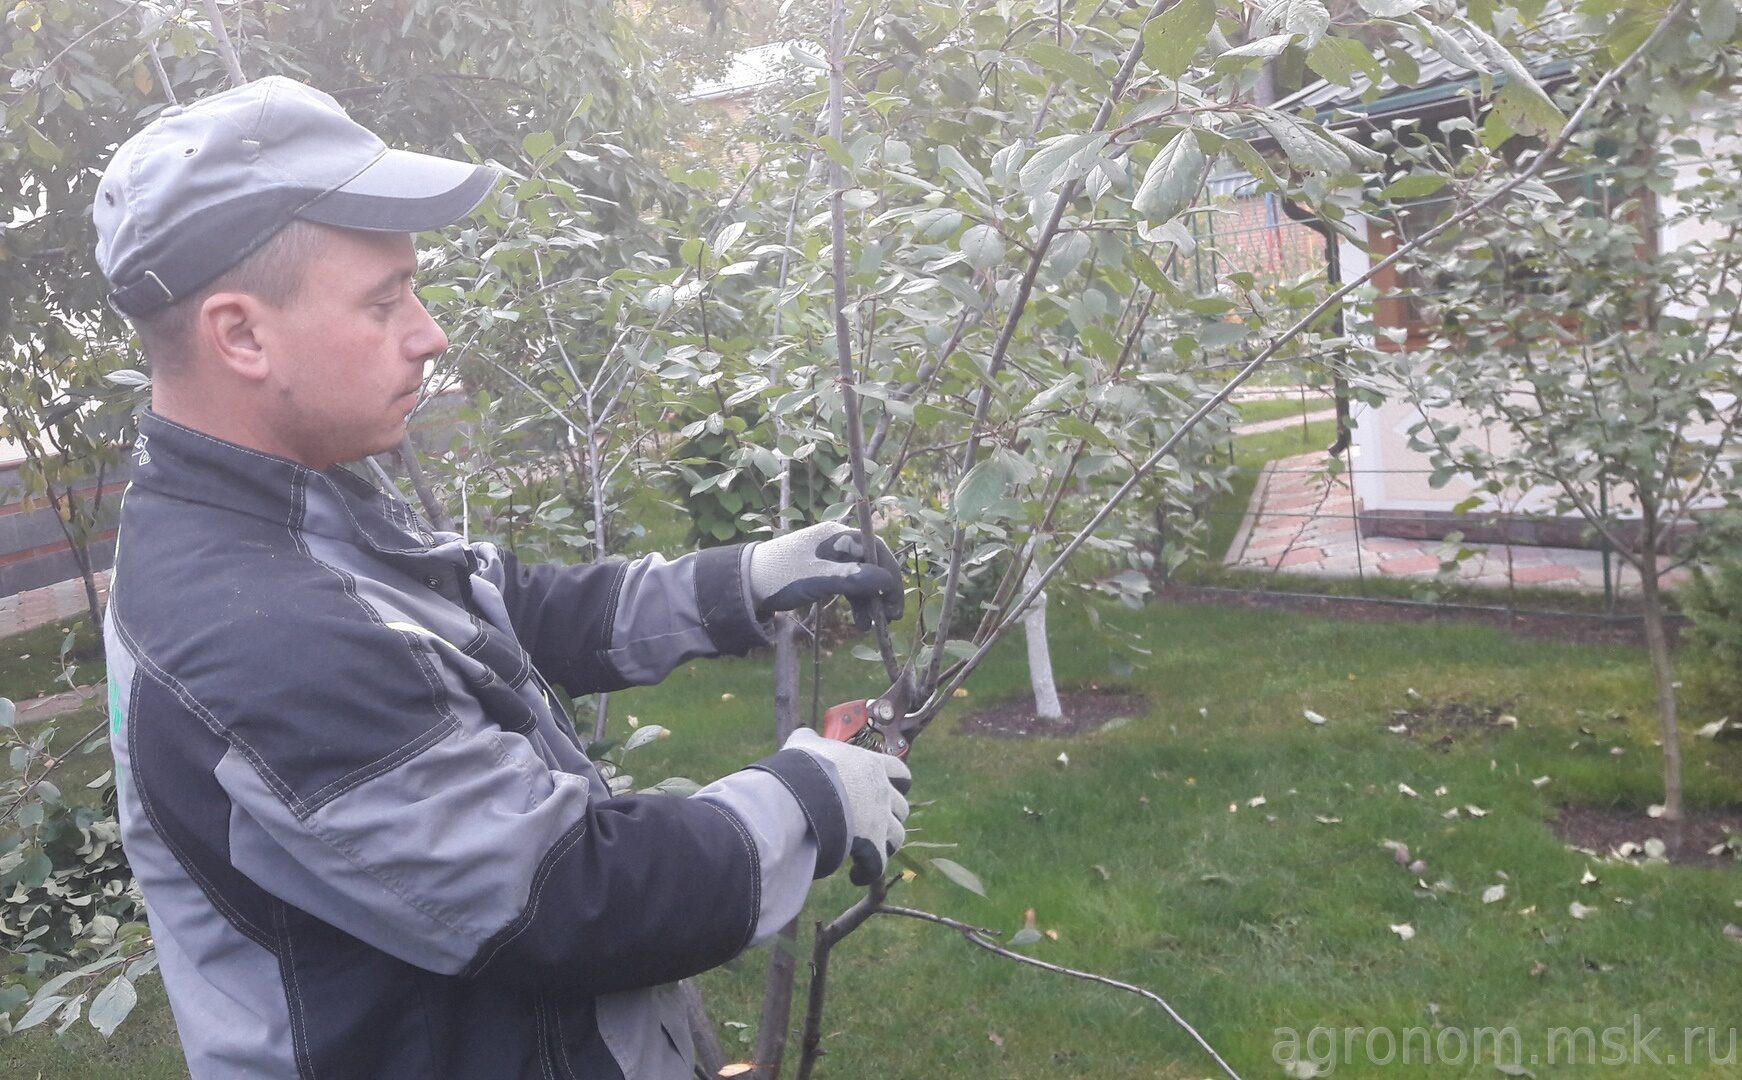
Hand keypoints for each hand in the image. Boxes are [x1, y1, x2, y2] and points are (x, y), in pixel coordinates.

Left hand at [748, 521, 903, 629]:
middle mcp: (837, 542)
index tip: (894, 600)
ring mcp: (831, 558)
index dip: (889, 573)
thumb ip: (851, 579)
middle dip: (883, 591)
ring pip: (862, 578)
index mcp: (836, 535)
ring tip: (870, 627)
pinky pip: (849, 586)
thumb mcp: (817, 579)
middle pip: (872, 564)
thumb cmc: (780, 576)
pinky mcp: (824, 572)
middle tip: (891, 617)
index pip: (875, 549)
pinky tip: (859, 622)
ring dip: (870, 601)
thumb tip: (886, 581)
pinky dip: (857, 603)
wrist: (747, 584)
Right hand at [782, 728, 910, 885]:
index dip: (898, 783)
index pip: (901, 773)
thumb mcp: (805, 746)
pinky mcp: (872, 847)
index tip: (889, 789)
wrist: (802, 794)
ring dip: (884, 845)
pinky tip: (856, 875)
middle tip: (871, 824)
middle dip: (889, 817)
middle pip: (901, 809)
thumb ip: (809, 740)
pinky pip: (878, 866)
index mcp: (872, 766)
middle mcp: (882, 793)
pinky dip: (869, 872)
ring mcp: (880, 821)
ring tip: (866, 851)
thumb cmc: (804, 766)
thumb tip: (804, 735)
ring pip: (897, 837)